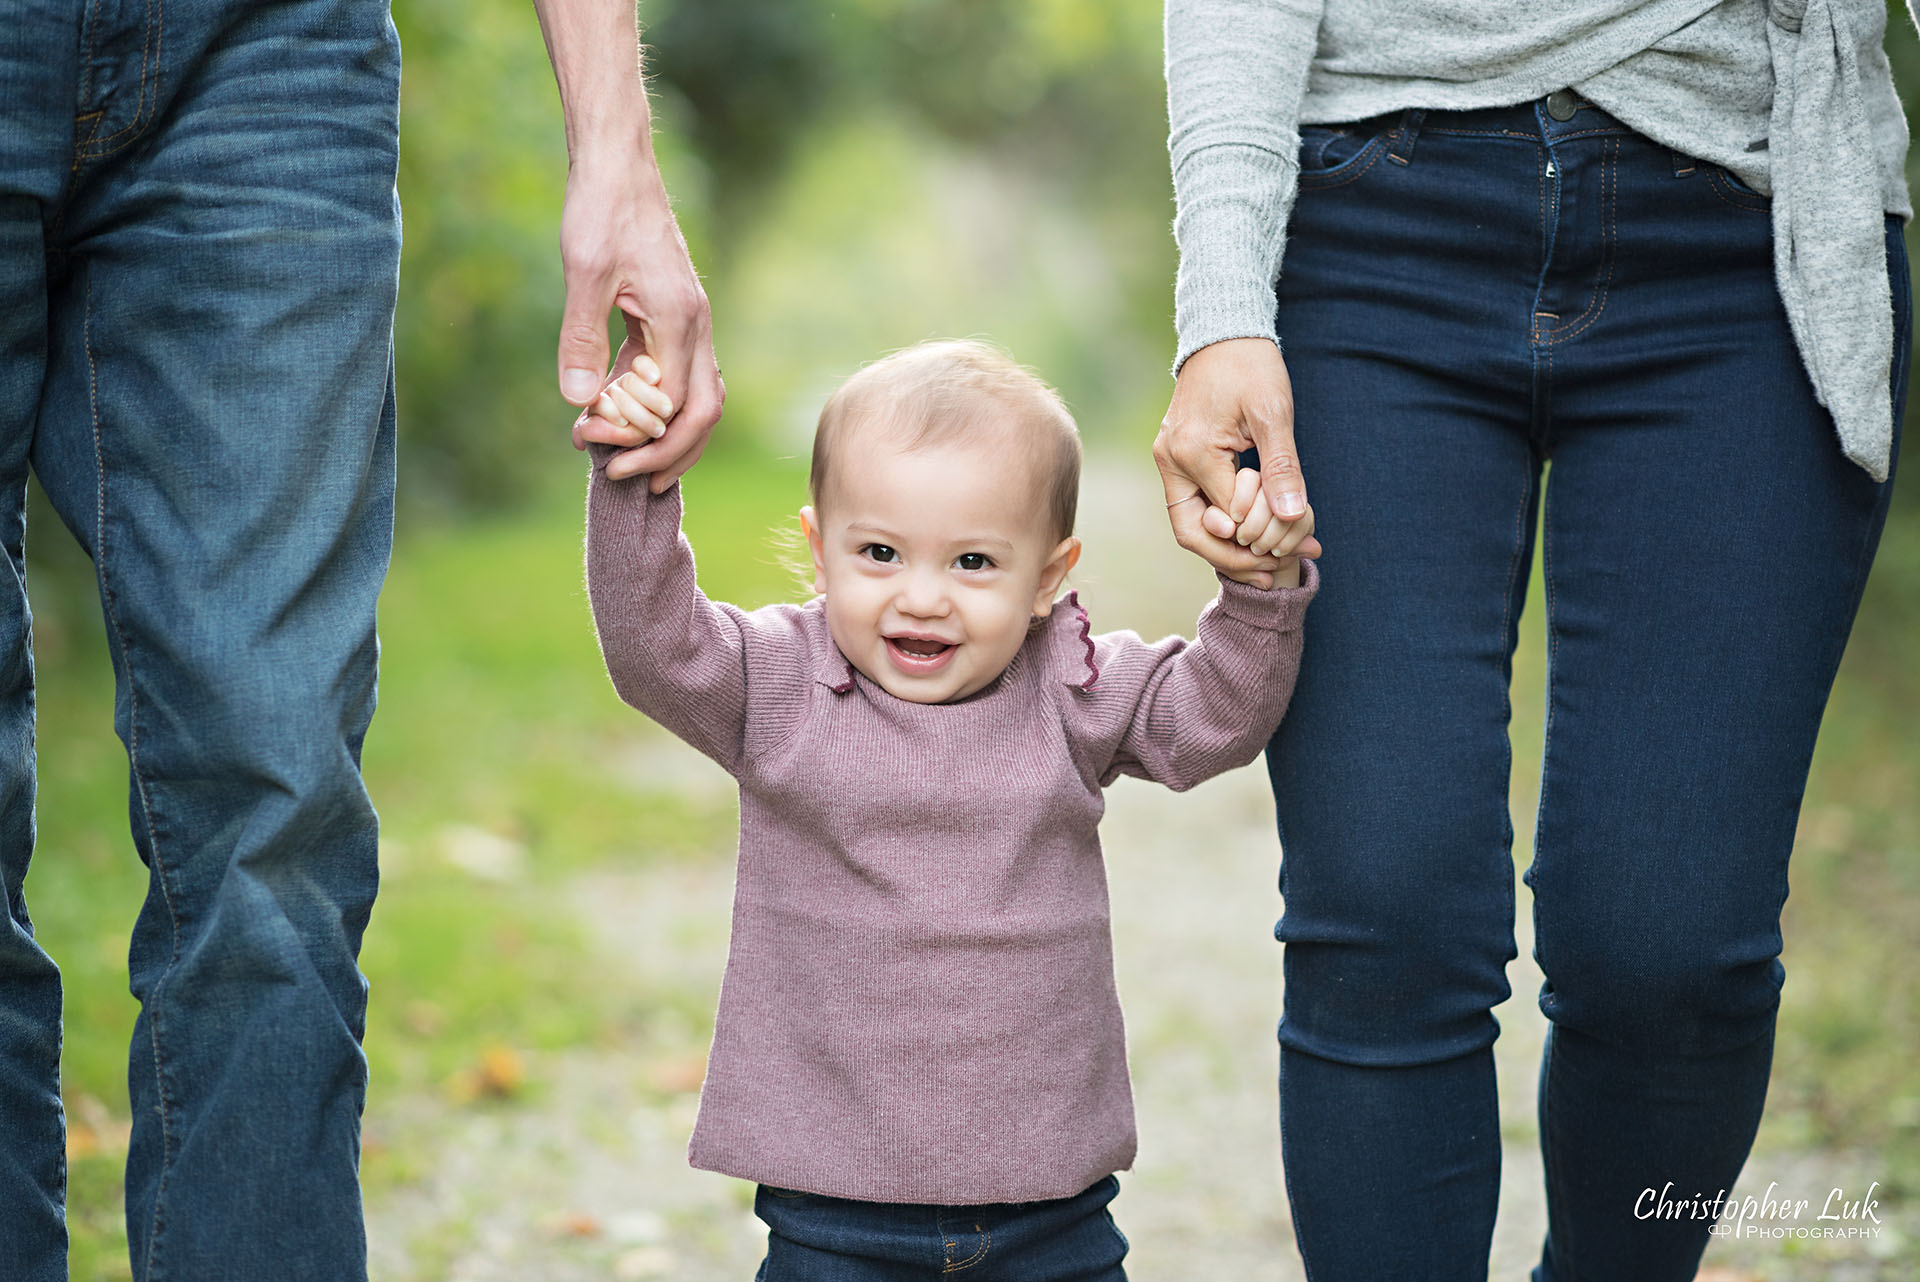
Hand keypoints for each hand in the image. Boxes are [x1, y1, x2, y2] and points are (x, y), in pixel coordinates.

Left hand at [557, 163, 723, 487]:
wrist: (618, 163)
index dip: (636, 434)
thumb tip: (577, 402)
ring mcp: (690, 322)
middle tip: (623, 478)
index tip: (588, 440)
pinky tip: (617, 411)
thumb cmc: (602, 209)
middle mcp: (696, 326)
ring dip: (666, 435)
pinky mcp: (674, 316)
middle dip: (668, 453)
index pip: (673, 403)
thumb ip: (583, 338)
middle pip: (702, 412)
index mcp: (680, 319)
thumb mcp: (584, 273)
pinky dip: (654, 404)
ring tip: (624, 460)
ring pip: (696, 397)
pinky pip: (677, 375)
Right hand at [1154, 337, 1318, 588]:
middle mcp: (1171, 461)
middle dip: (1237, 559)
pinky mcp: (1178, 457)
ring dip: (1231, 546)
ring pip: (1193, 524)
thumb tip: (1293, 515)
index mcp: (1191, 453)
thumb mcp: (1274, 414)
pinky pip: (1197, 504)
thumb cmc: (1251, 366)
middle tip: (1278, 573)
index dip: (1264, 540)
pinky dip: (1225, 522)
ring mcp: (1170, 460)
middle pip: (1195, 535)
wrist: (1225, 331)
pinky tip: (1256, 533)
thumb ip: (1282, 467)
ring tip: (1273, 560)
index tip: (1304, 546)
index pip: (1227, 519)